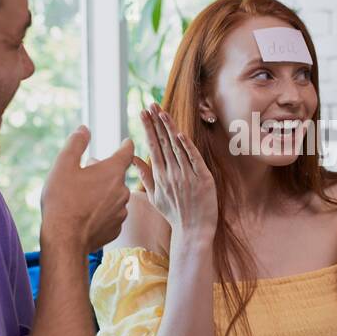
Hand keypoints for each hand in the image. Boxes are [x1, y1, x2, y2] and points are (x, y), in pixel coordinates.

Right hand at [40, 126, 133, 252]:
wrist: (65, 239)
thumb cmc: (62, 201)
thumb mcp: (63, 166)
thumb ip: (76, 144)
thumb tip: (84, 129)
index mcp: (112, 172)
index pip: (126, 153)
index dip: (126, 146)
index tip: (127, 142)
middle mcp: (122, 191)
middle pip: (116, 175)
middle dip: (103, 172)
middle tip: (83, 176)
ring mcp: (121, 211)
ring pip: (114, 196)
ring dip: (103, 193)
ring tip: (81, 198)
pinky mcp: (116, 228)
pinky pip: (111, 214)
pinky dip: (101, 212)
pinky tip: (85, 215)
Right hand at [133, 104, 217, 241]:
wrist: (193, 232)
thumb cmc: (174, 214)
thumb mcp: (154, 197)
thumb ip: (144, 176)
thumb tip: (134, 159)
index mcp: (159, 176)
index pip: (152, 146)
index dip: (148, 128)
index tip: (143, 112)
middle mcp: (171, 174)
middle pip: (162, 143)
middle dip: (156, 122)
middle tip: (150, 104)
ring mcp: (186, 176)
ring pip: (176, 147)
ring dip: (169, 128)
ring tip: (162, 111)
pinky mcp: (202, 180)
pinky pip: (194, 159)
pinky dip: (187, 147)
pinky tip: (180, 133)